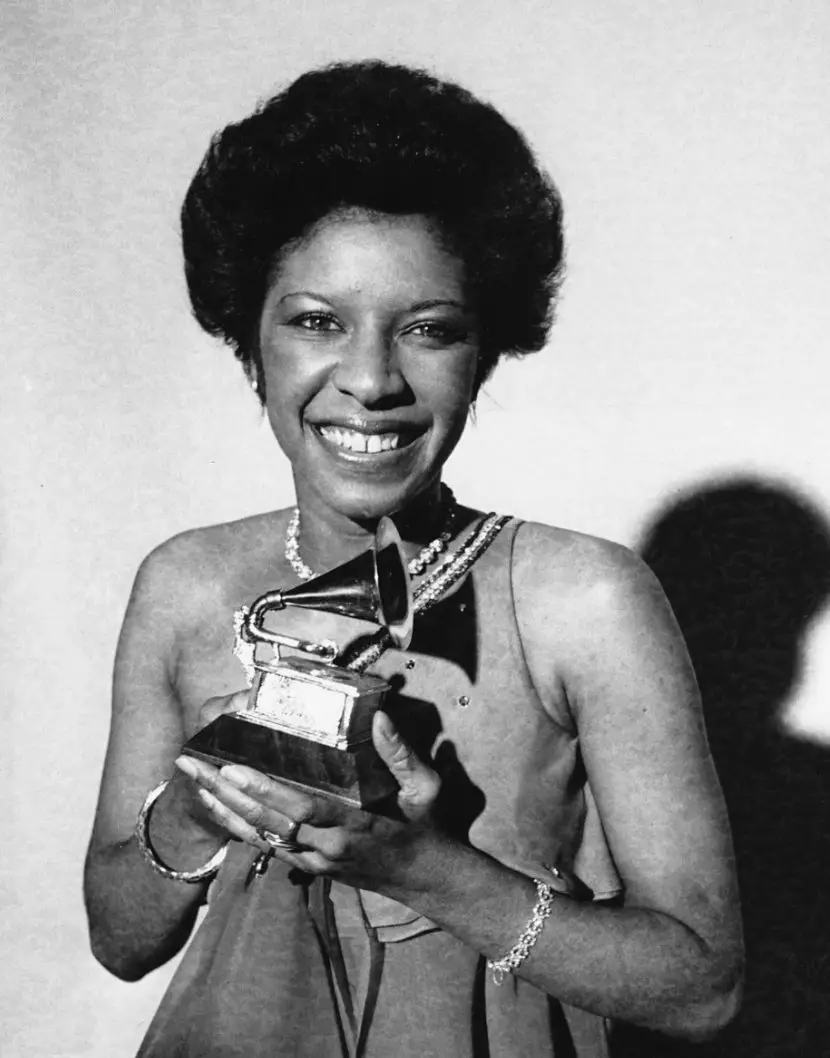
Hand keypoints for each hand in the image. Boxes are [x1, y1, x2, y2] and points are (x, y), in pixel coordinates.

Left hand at [174, 711, 447, 893]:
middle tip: (191, 765)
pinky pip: (266, 844)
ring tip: (192, 779)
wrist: (423, 878)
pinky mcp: (309, 864)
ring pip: (259, 835)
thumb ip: (401, 754)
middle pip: (267, 822)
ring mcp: (315, 859)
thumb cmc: (424, 826)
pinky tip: (216, 803)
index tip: (234, 767)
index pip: (301, 807)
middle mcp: (327, 847)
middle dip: (225, 793)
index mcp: (354, 825)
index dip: (266, 790)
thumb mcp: (425, 788)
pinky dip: (237, 825)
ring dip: (222, 808)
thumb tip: (378, 718)